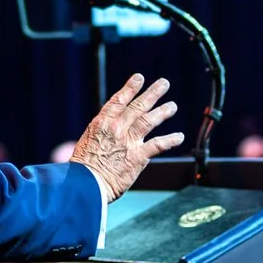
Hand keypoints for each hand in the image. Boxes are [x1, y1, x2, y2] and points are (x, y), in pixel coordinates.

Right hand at [70, 74, 183, 199]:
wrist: (85, 184)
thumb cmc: (83, 168)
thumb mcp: (87, 142)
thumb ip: (102, 135)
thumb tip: (108, 133)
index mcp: (101, 123)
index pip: (118, 101)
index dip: (130, 88)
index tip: (139, 78)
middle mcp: (116, 128)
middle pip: (138, 106)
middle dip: (152, 93)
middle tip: (163, 83)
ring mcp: (128, 141)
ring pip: (149, 120)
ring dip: (163, 111)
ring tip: (172, 106)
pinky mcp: (137, 157)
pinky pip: (158, 145)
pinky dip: (170, 140)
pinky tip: (179, 136)